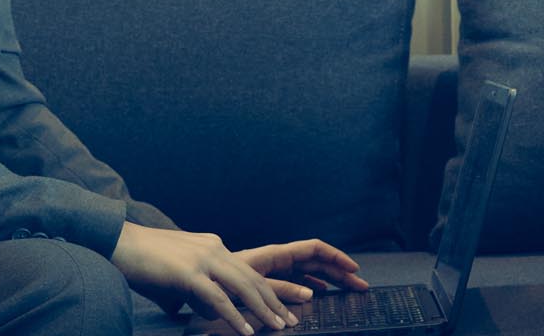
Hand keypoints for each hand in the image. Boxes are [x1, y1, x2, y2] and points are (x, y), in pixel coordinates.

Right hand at [112, 222, 294, 333]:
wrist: (117, 242)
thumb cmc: (143, 260)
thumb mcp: (178, 271)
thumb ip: (195, 287)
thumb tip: (204, 308)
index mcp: (213, 246)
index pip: (248, 271)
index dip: (267, 290)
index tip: (282, 305)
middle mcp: (214, 249)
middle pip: (253, 279)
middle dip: (275, 301)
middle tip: (291, 319)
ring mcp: (202, 260)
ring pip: (243, 288)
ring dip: (264, 310)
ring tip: (279, 326)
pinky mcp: (189, 274)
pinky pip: (219, 299)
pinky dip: (235, 317)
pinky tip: (246, 330)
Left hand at [187, 239, 374, 334]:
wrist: (182, 276)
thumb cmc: (208, 278)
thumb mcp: (243, 286)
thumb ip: (278, 290)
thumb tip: (311, 293)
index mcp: (271, 255)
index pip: (312, 249)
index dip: (335, 257)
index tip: (353, 268)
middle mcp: (273, 260)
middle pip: (315, 261)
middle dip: (339, 271)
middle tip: (360, 285)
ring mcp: (269, 270)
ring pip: (307, 272)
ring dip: (329, 280)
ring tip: (348, 290)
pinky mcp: (261, 282)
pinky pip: (293, 282)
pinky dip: (310, 286)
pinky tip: (319, 294)